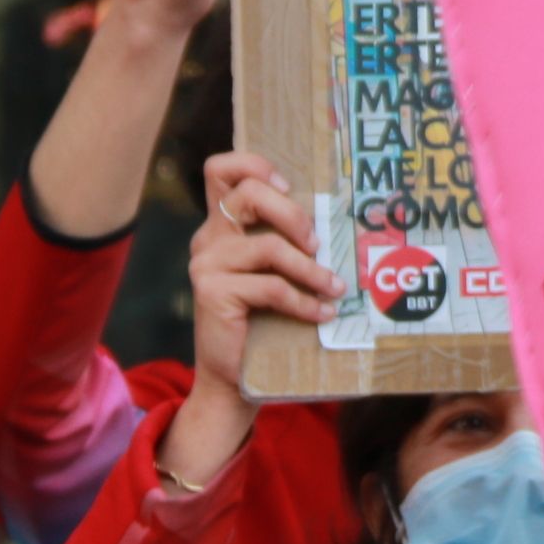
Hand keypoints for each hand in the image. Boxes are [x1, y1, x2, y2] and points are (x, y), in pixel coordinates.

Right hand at [156, 154, 337, 491]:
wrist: (234, 378)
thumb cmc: (262, 321)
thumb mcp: (272, 272)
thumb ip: (286, 242)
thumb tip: (336, 223)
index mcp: (221, 225)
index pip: (220, 170)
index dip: (254, 164)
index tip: (288, 185)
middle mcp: (208, 238)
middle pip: (248, 193)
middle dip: (292, 213)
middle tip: (317, 242)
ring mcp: (206, 264)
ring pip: (268, 246)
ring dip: (310, 269)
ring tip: (335, 287)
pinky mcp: (212, 293)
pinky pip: (271, 288)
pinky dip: (304, 301)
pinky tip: (322, 313)